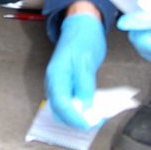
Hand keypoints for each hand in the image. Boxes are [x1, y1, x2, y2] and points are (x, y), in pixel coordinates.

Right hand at [45, 13, 106, 128]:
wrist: (81, 24)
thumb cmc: (84, 39)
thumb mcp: (87, 62)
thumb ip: (85, 86)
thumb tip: (85, 109)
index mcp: (56, 75)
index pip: (61, 104)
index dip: (73, 118)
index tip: (88, 125)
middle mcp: (54, 81)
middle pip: (60, 109)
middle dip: (76, 120)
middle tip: (96, 122)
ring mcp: (59, 82)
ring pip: (64, 107)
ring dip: (78, 115)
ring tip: (96, 117)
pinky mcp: (66, 83)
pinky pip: (70, 100)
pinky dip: (80, 108)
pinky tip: (92, 108)